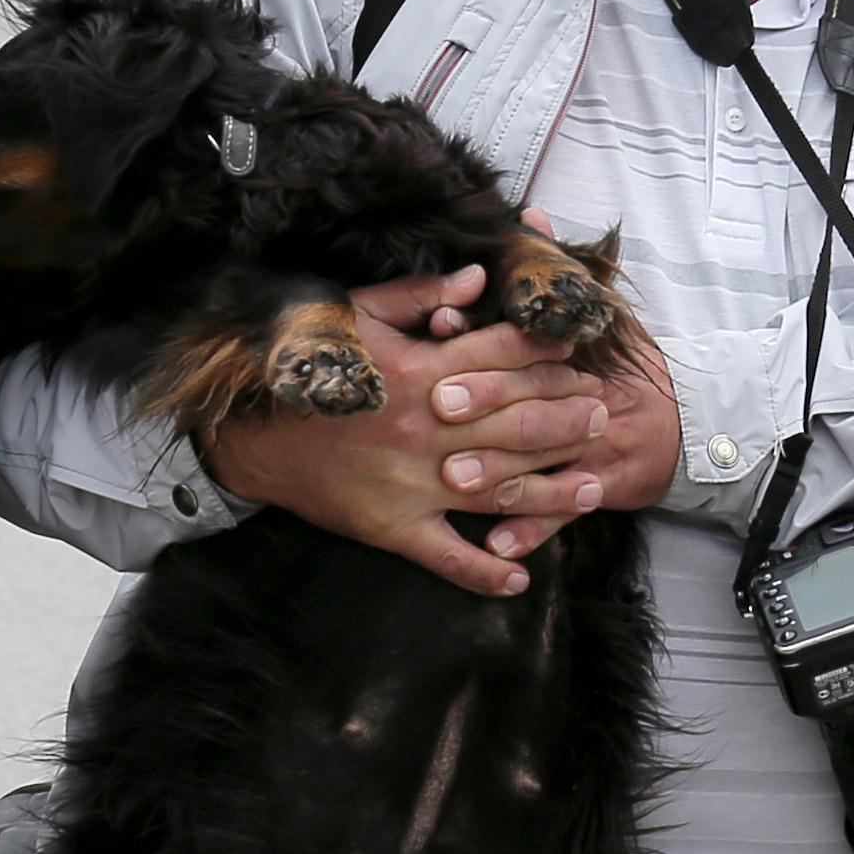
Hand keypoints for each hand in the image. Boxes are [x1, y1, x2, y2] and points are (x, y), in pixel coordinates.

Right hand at [201, 266, 616, 597]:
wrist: (250, 436)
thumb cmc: (311, 370)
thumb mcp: (358, 317)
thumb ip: (420, 294)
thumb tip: (478, 277)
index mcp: (421, 372)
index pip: (504, 359)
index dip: (549, 355)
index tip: (580, 355)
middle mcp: (425, 429)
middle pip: (516, 423)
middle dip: (567, 421)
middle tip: (603, 418)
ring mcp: (412, 483)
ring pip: (499, 491)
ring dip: (551, 493)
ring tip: (592, 488)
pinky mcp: (392, 527)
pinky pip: (447, 557)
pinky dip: (485, 571)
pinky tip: (520, 576)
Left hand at [432, 289, 675, 562]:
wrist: (691, 423)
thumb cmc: (632, 370)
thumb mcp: (605, 313)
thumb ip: (560, 270)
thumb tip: (532, 218)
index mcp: (577, 357)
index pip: (527, 344)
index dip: (484, 337)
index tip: (443, 329)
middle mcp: (581, 401)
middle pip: (530, 399)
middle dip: (485, 404)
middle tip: (438, 407)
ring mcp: (591, 449)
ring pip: (540, 461)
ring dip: (498, 472)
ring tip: (456, 478)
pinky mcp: (600, 488)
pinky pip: (564, 513)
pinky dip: (532, 530)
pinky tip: (498, 545)